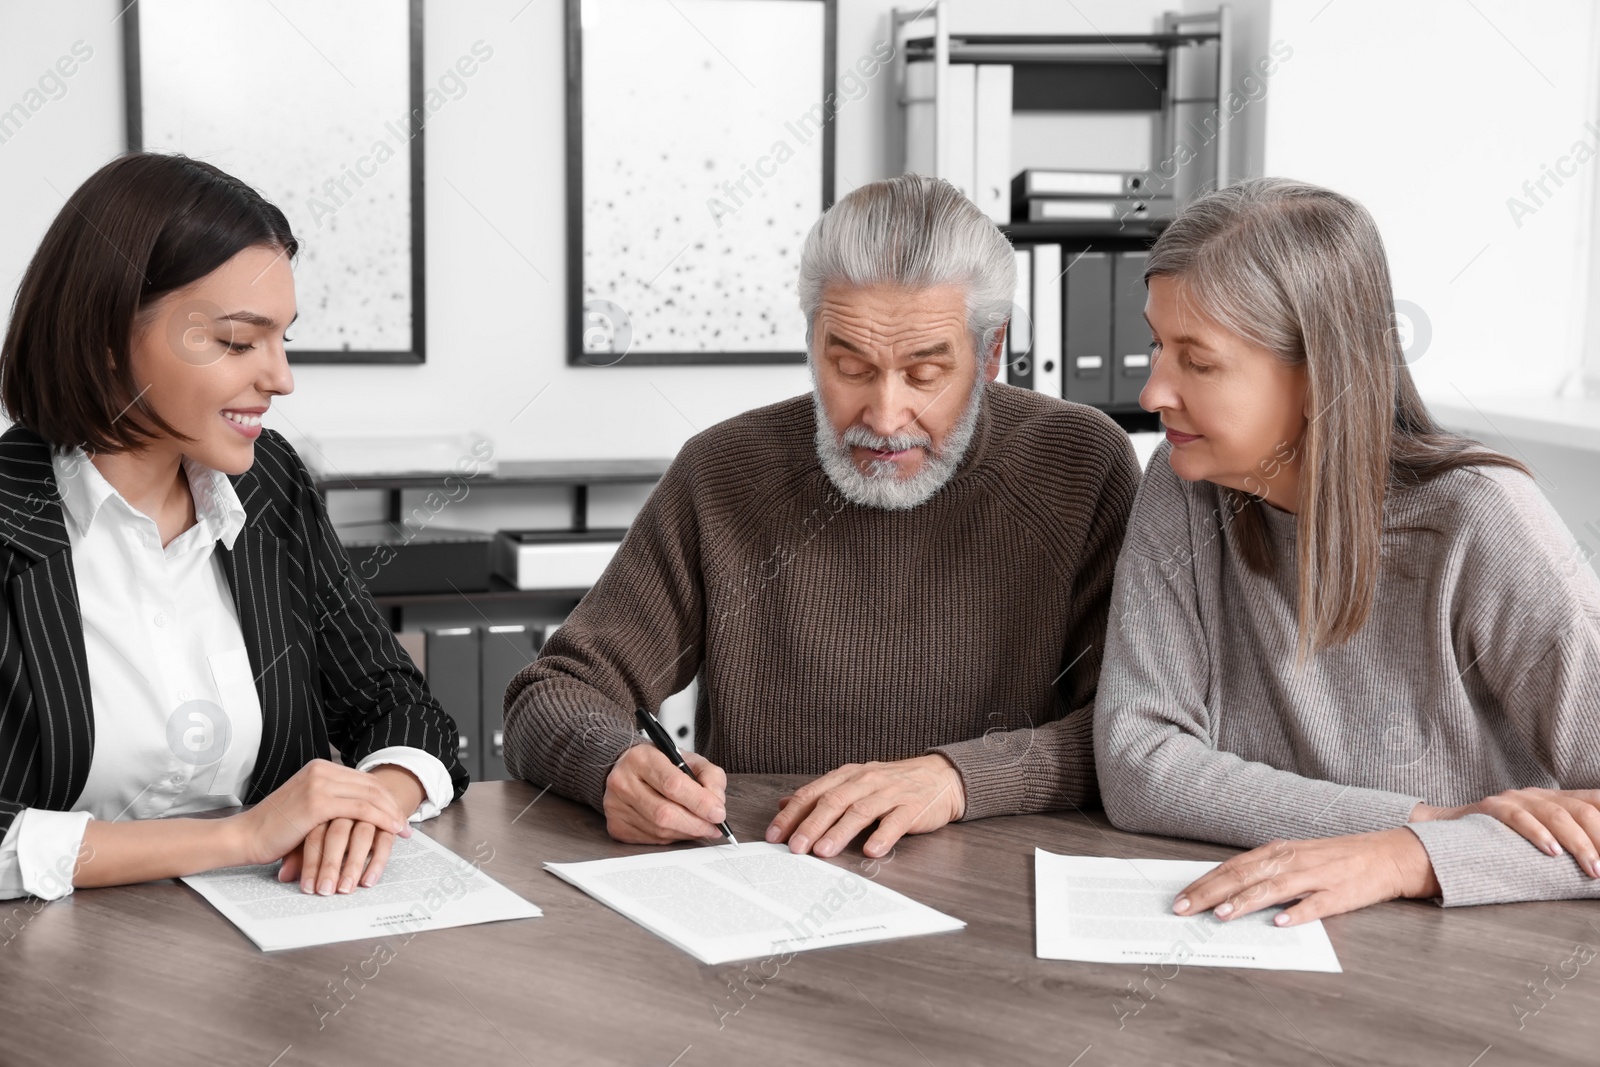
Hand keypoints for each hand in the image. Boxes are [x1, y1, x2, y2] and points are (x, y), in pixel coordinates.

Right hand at [230, 759, 412, 870]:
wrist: (245, 836)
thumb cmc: (274, 829)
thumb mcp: (307, 807)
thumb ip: (331, 803)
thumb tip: (360, 814)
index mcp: (319, 768)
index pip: (363, 779)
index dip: (384, 796)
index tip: (398, 813)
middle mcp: (321, 770)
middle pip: (370, 785)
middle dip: (392, 805)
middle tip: (407, 823)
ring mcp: (319, 784)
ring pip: (369, 796)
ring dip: (391, 814)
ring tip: (403, 830)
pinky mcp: (318, 802)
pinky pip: (361, 809)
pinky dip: (380, 819)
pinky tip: (391, 831)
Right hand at [603, 744, 727, 843]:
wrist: (627, 770)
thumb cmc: (660, 764)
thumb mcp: (689, 759)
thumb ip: (710, 776)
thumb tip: (717, 804)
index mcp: (642, 758)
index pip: (673, 784)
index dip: (699, 802)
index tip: (718, 813)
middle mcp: (623, 782)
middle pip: (664, 813)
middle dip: (696, 823)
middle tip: (714, 826)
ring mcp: (616, 806)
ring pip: (659, 830)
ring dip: (686, 832)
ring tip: (700, 827)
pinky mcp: (616, 826)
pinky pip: (651, 839)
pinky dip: (672, 837)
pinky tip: (679, 828)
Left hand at [764, 755, 965, 858]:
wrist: (940, 776)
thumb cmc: (892, 784)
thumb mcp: (854, 782)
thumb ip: (821, 794)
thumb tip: (784, 804)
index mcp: (847, 776)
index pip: (813, 794)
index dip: (792, 815)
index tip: (775, 835)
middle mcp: (866, 781)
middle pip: (834, 801)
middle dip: (812, 825)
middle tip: (796, 847)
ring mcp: (890, 793)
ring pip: (861, 811)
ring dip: (840, 832)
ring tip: (824, 851)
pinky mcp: (912, 806)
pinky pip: (896, 821)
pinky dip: (883, 836)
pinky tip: (872, 850)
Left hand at [1172, 829, 1439, 926]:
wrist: (1388, 854)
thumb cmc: (1336, 858)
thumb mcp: (1295, 858)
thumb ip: (1264, 872)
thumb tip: (1227, 890)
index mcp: (1278, 852)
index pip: (1233, 867)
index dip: (1205, 883)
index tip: (1180, 898)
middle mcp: (1292, 860)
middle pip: (1244, 876)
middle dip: (1211, 893)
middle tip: (1185, 909)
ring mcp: (1317, 876)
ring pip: (1274, 888)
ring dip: (1246, 901)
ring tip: (1222, 915)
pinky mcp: (1342, 893)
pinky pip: (1317, 905)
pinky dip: (1298, 913)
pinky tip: (1281, 923)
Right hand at [1414, 789, 1599, 876]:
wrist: (1450, 830)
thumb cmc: (1503, 841)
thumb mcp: (1543, 836)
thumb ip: (1570, 839)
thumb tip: (1599, 859)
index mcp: (1557, 799)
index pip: (1595, 800)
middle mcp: (1540, 794)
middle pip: (1581, 811)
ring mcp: (1516, 799)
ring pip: (1556, 814)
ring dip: (1579, 844)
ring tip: (1592, 868)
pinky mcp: (1492, 807)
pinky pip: (1519, 818)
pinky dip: (1538, 835)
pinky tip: (1552, 852)